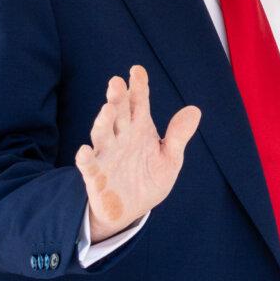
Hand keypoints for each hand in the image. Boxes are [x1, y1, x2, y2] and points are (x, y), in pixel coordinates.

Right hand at [75, 64, 201, 241]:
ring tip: (107, 109)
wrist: (132, 210)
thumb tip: (195, 110)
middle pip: (118, 113)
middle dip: (117, 97)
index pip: (138, 102)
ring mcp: (107, 155)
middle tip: (116, 82)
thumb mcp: (170, 159)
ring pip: (102, 134)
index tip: (137, 70)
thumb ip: (178, 136)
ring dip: (103, 122)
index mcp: (140, 128)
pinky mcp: (96, 176)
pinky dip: (85, 159)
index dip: (138, 86)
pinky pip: (89, 166)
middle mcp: (121, 137)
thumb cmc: (149, 179)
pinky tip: (84, 150)